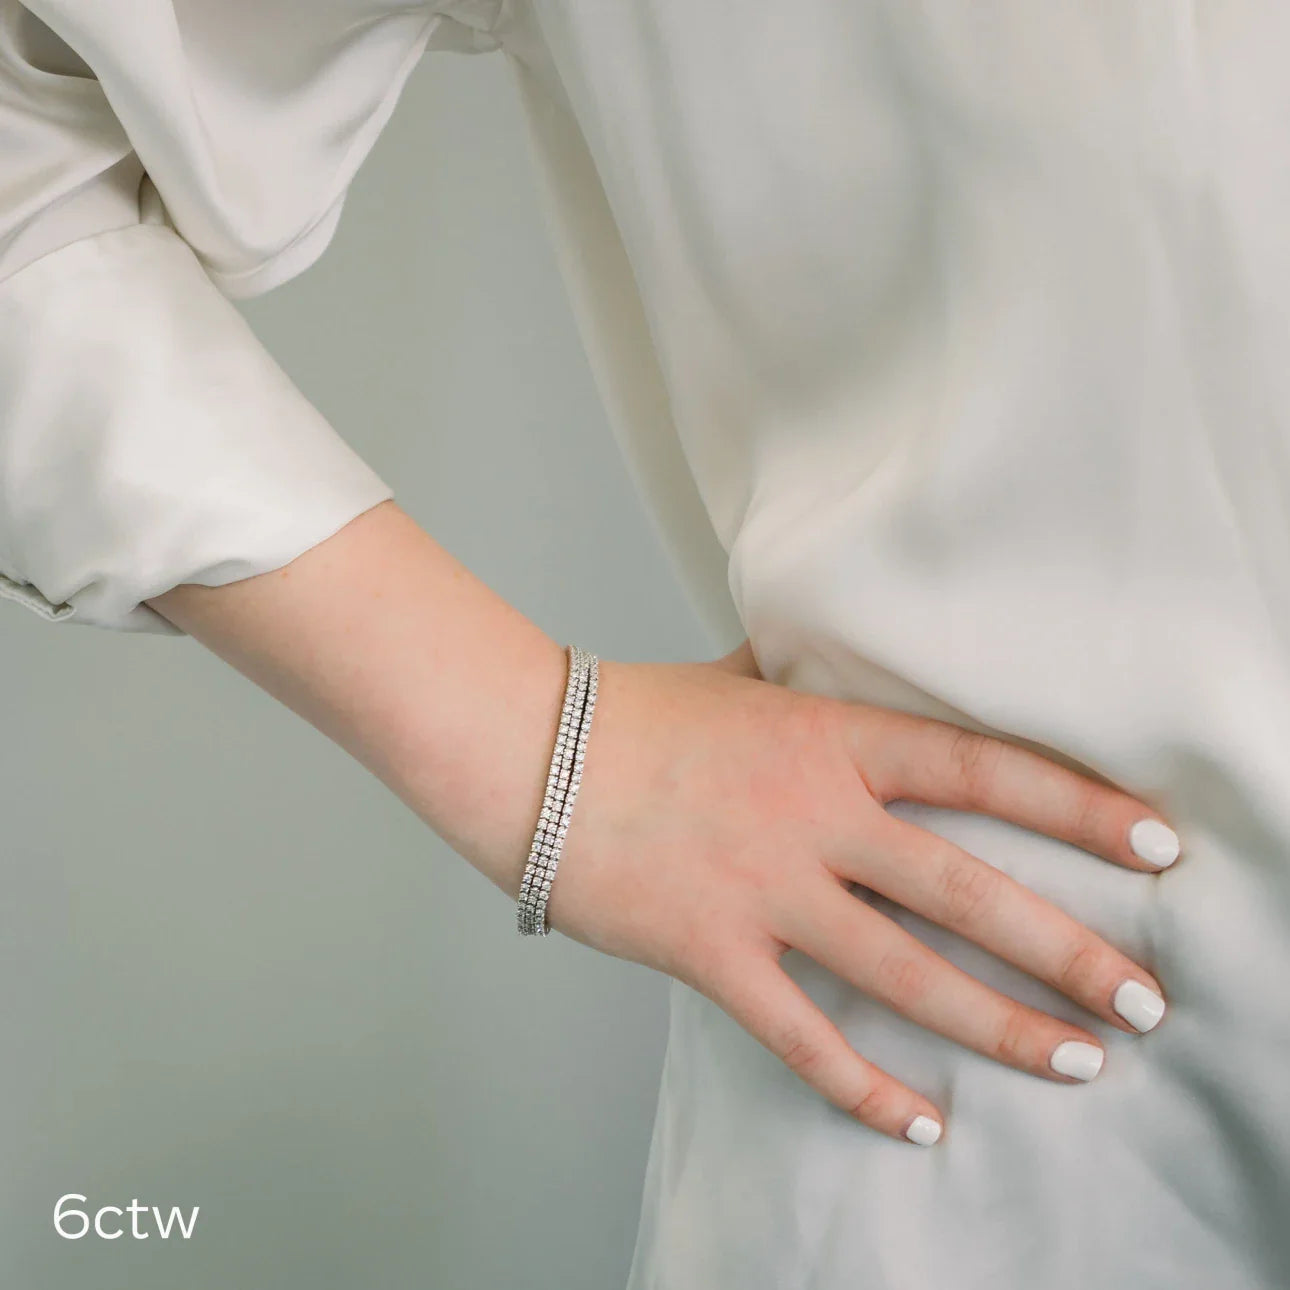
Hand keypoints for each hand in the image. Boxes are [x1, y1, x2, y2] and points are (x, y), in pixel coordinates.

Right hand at [541, 641, 1177, 1146]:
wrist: (527, 749)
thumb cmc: (633, 711)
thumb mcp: (739, 678)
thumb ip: (804, 673)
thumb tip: (840, 652)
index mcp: (830, 738)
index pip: (981, 768)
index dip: (1077, 806)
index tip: (1156, 843)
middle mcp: (813, 815)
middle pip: (967, 890)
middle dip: (1068, 950)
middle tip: (1145, 1001)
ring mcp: (764, 888)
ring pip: (904, 973)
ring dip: (999, 1026)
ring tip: (1077, 1065)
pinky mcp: (711, 951)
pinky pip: (802, 1035)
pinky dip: (864, 1087)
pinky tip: (922, 1124)